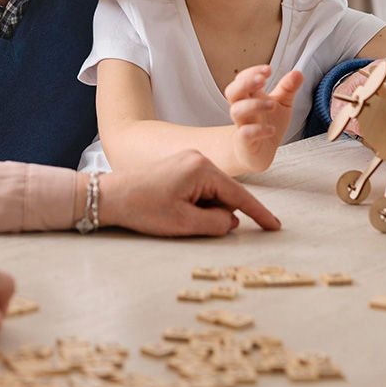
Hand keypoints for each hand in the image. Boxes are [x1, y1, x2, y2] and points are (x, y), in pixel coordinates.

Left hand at [99, 149, 280, 235]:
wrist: (110, 196)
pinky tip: (175, 210)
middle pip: (225, 194)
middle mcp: (198, 158)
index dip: (259, 214)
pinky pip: (199, 189)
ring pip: (212, 194)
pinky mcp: (179, 167)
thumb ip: (217, 223)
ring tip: (175, 215)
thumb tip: (232, 221)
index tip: (275, 227)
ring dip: (203, 210)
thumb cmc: (144, 208)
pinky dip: (194, 204)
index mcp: (202, 168)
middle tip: (187, 222)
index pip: (240, 194)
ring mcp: (188, 161)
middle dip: (216, 214)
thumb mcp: (185, 223)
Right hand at [224, 65, 301, 172]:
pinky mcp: (245, 142)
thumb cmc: (268, 123)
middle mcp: (243, 109)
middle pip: (232, 91)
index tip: (268, 70)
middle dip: (245, 83)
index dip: (252, 72)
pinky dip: (257, 130)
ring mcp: (242, 125)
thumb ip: (288, 88)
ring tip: (272, 105)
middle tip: (262, 80)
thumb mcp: (282, 103)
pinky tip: (271, 130)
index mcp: (249, 97)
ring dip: (253, 105)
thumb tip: (298, 73)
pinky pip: (245, 134)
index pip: (242, 79)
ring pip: (237, 111)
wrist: (260, 152)